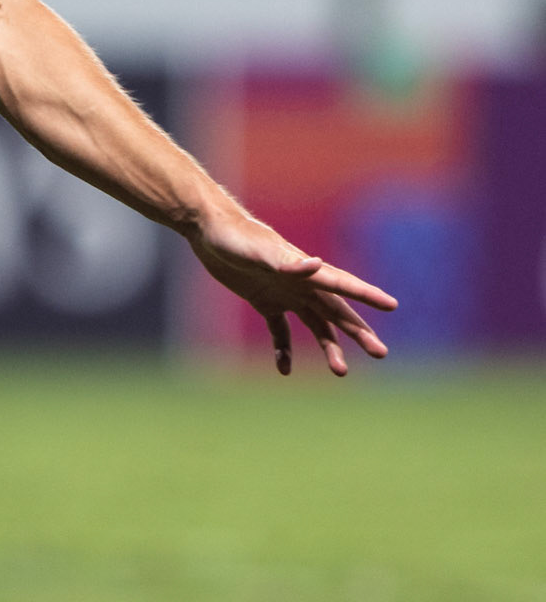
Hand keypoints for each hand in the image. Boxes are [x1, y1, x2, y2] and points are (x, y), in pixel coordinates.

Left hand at [189, 206, 395, 376]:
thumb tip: (316, 264)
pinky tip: (284, 369)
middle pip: (337, 312)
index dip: (368, 296)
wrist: (209, 230)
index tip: (392, 305)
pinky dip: (284, 349)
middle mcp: (301, 283)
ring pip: (315, 324)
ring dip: (328, 346)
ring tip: (341, 371)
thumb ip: (287, 263)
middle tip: (380, 352)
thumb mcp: (259, 252)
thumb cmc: (236, 238)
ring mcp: (284, 293)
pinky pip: (280, 330)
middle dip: (359, 332)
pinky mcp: (264, 299)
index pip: (343, 285)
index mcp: (306, 271)